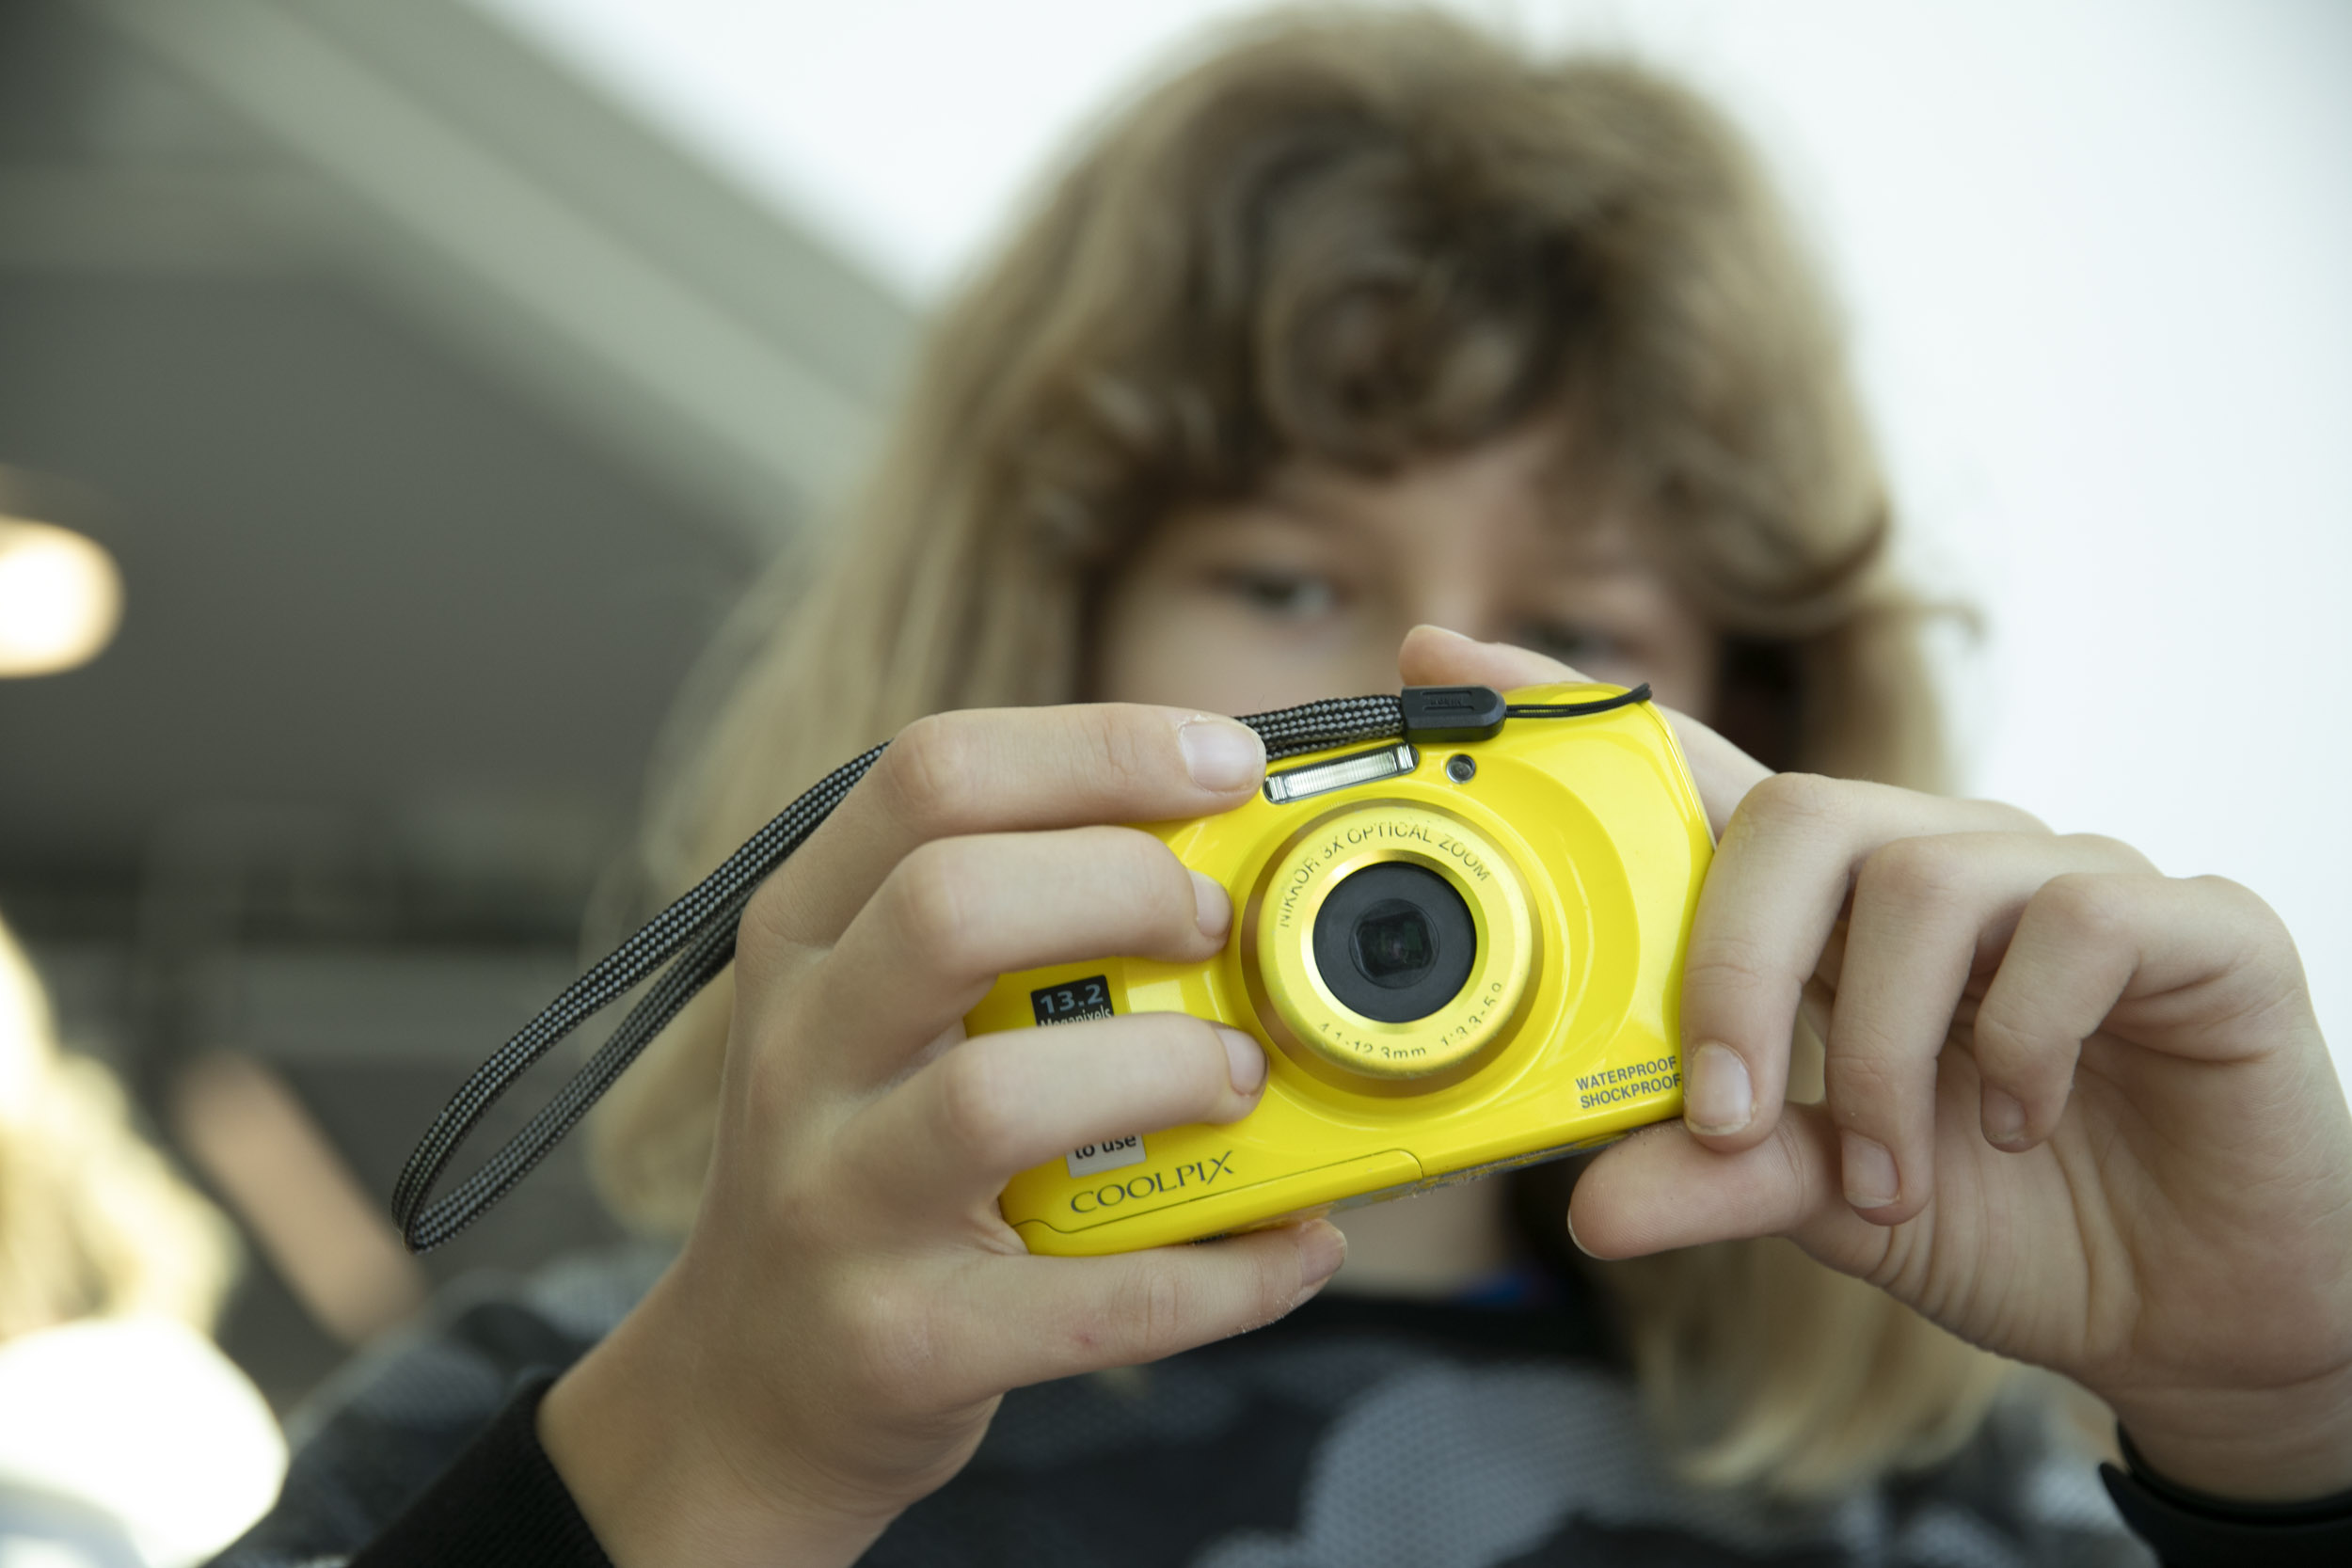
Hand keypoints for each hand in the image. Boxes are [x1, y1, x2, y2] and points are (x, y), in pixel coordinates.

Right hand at [539, 705, 1345, 1567]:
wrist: (747, 1387)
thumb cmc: (860, 1162)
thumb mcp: (878, 1011)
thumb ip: (1005, 916)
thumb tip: (1226, 845)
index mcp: (804, 936)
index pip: (931, 777)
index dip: (1098, 749)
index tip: (1228, 759)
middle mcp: (800, 1052)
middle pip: (950, 905)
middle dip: (1124, 887)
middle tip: (1217, 924)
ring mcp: (837, 1200)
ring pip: (995, 1097)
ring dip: (1162, 1070)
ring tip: (1239, 1078)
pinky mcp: (903, 1339)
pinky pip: (1091, 1300)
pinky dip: (1223, 1271)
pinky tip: (1292, 1244)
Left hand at [1401, 625, 2351, 1503]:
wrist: (2193, 1304)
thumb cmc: (2002, 1217)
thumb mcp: (1829, 1210)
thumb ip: (1720, 1179)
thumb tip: (1589, 1204)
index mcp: (1834, 913)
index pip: (1693, 774)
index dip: (1573, 709)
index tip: (1442, 649)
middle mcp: (1939, 863)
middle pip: (1794, 813)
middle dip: (1732, 973)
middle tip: (1722, 1112)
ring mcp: (2063, 879)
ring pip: (1921, 880)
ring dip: (1876, 1056)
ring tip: (1890, 1172)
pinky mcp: (2190, 922)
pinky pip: (2076, 925)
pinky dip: (2021, 1043)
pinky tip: (2021, 1121)